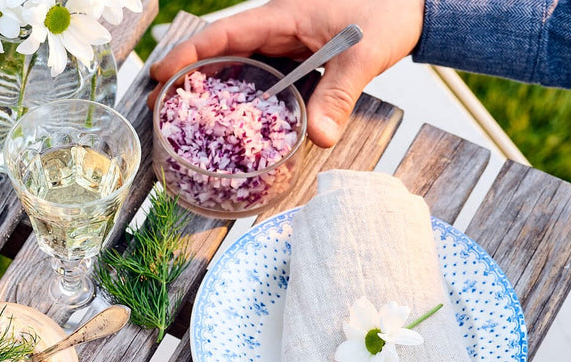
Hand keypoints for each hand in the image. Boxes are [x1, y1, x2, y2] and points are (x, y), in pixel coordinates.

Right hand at [149, 0, 424, 146]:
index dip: (187, 54)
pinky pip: (256, 73)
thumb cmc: (387, 14)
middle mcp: (274, 27)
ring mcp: (282, 41)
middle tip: (157, 106)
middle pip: (217, 50)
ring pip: (233, 63)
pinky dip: (236, 93)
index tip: (159, 74)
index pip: (223, 34)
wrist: (413, 7)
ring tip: (180, 116)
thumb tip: (319, 138)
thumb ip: (338, 94)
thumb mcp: (362, 55)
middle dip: (185, 75)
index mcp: (280, 16)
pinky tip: (227, 118)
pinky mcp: (293, 55)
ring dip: (207, 86)